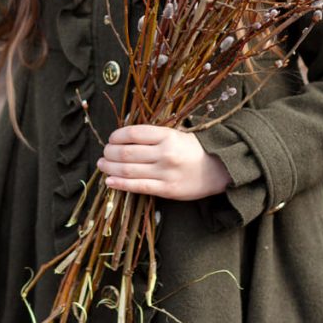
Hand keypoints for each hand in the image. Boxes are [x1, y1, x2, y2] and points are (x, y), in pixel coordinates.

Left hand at [97, 124, 231, 200]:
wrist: (220, 169)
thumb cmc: (194, 150)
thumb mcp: (177, 134)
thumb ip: (154, 136)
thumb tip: (124, 137)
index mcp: (167, 135)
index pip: (133, 133)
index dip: (117, 136)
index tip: (111, 139)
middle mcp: (165, 153)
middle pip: (127, 152)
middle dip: (110, 152)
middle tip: (104, 153)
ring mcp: (165, 172)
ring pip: (129, 170)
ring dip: (110, 167)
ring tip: (102, 165)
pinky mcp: (166, 190)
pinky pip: (138, 187)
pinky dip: (120, 184)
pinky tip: (110, 181)